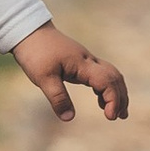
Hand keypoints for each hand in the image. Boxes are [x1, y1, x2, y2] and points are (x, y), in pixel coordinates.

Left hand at [13, 23, 128, 122]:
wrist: (29, 32)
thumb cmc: (35, 53)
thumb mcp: (43, 78)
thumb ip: (58, 98)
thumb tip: (69, 118)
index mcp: (82, 63)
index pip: (107, 81)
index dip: (113, 99)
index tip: (110, 117)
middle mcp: (88, 60)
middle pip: (114, 77)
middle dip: (121, 97)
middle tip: (119, 117)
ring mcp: (85, 60)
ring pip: (110, 74)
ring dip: (117, 92)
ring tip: (118, 113)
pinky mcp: (80, 62)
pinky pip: (101, 74)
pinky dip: (106, 88)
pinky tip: (101, 101)